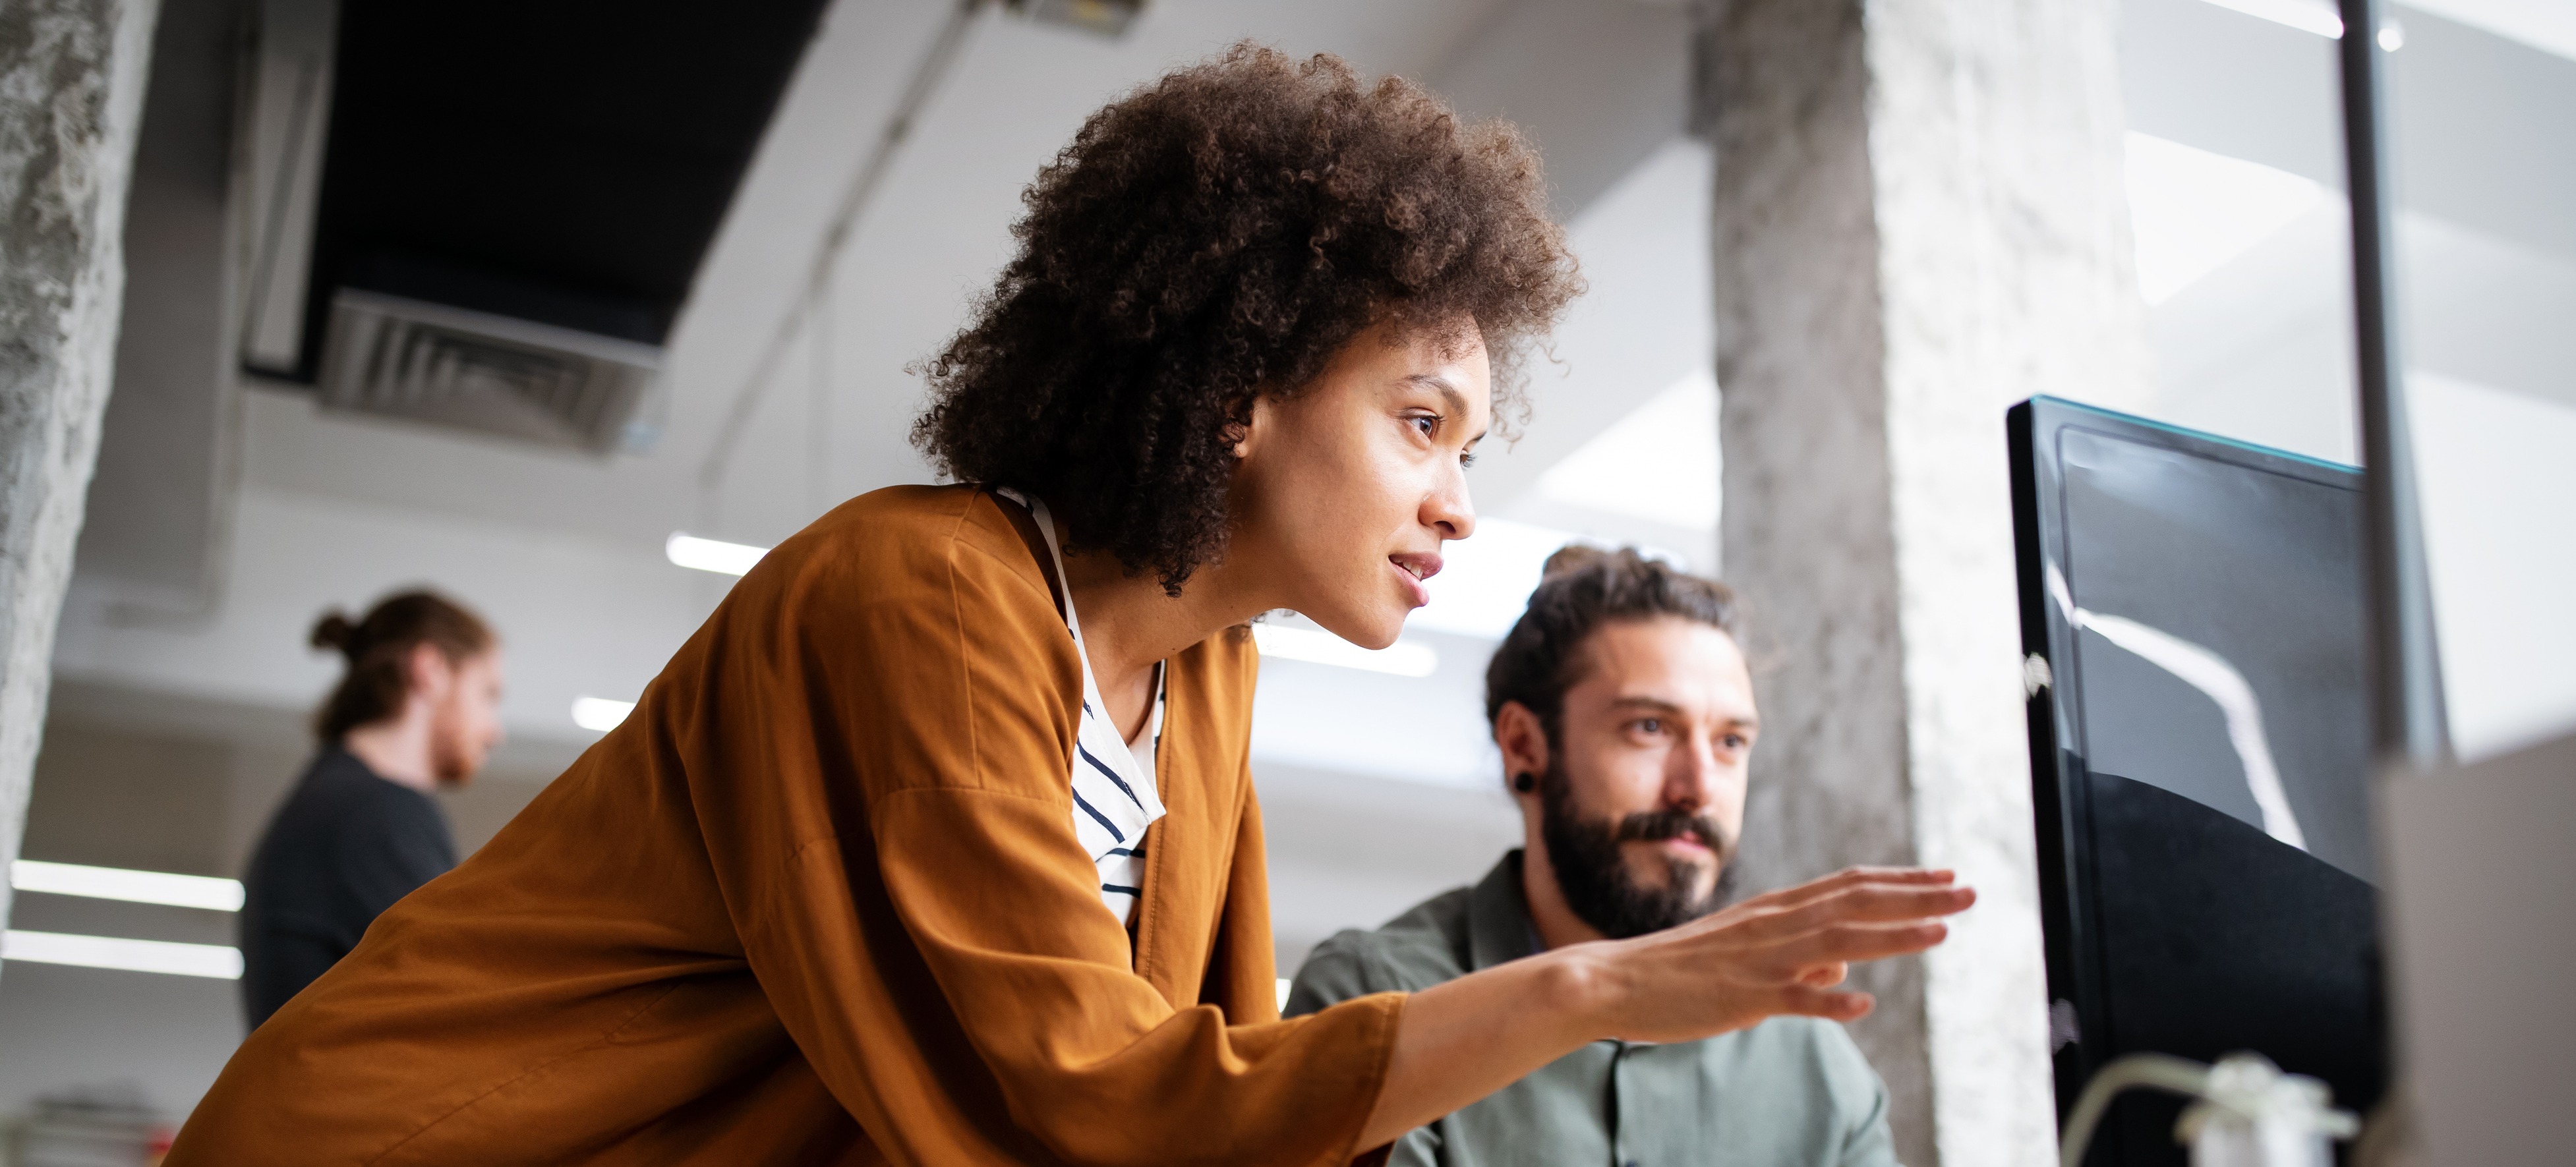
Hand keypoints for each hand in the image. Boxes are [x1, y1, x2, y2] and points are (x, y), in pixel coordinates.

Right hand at [1574, 866, 1973, 1043]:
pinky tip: (1863, 1002)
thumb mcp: (1746, 952)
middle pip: (1856, 903)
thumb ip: (1798, 953)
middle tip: (1969, 892)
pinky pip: (1793, 998)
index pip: (1849, 885)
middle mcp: (1773, 925)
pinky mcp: (1742, 996)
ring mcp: (1759, 960)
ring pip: (1837, 940)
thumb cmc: (1681, 969)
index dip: (1900, 880)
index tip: (1946, 876)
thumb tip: (1845, 962)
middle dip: (1916, 897)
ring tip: (1942, 933)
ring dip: (1893, 937)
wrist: (1614, 980)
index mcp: (1774, 910)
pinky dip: (1829, 998)